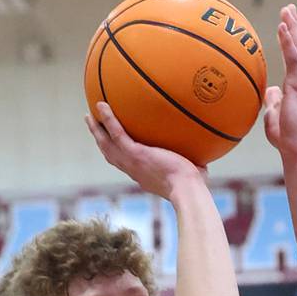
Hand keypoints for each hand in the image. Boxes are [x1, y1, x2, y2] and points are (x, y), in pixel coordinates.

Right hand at [85, 101, 205, 198]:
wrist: (187, 190)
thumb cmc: (194, 187)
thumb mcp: (193, 173)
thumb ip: (194, 163)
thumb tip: (206, 156)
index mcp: (143, 175)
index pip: (126, 163)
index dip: (117, 154)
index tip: (114, 145)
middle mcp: (133, 170)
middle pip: (110, 154)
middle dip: (100, 141)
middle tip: (93, 127)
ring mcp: (131, 162)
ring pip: (107, 144)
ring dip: (96, 129)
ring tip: (89, 116)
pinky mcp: (134, 153)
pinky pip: (116, 132)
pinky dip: (107, 119)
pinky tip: (101, 104)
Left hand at [262, 4, 296, 159]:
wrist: (296, 147)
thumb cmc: (286, 136)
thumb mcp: (274, 114)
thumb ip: (273, 100)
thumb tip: (270, 90)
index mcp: (296, 84)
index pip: (293, 56)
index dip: (289, 39)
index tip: (285, 23)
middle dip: (294, 26)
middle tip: (289, 9)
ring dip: (292, 28)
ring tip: (287, 11)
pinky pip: (293, 58)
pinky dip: (288, 42)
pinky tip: (283, 28)